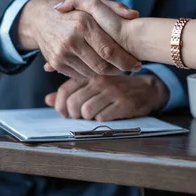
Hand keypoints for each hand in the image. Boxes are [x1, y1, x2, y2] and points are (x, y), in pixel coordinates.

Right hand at [15, 0, 139, 77]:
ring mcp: (62, 53)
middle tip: (130, 69)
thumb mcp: (93, 3)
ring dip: (107, 73)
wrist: (41, 19)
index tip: (138, 64)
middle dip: (120, 70)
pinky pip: (80, 75)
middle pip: (102, 66)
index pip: (109, 50)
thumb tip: (134, 15)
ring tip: (117, 67)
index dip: (126, 61)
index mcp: (83, 24)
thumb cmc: (74, 11)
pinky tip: (99, 67)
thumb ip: (115, 7)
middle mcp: (71, 40)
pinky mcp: (56, 63)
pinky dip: (92, 73)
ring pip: (92, 73)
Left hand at [45, 75, 168, 120]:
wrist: (148, 89)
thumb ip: (71, 92)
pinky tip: (107, 116)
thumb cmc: (117, 89)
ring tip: (94, 116)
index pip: (65, 90)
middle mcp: (100, 81)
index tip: (65, 113)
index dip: (60, 106)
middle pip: (74, 103)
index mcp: (90, 75)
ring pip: (86, 111)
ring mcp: (113, 92)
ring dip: (88, 119)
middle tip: (80, 117)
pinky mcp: (124, 104)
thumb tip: (47, 100)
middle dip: (74, 115)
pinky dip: (102, 121)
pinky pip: (103, 117)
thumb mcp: (93, 86)